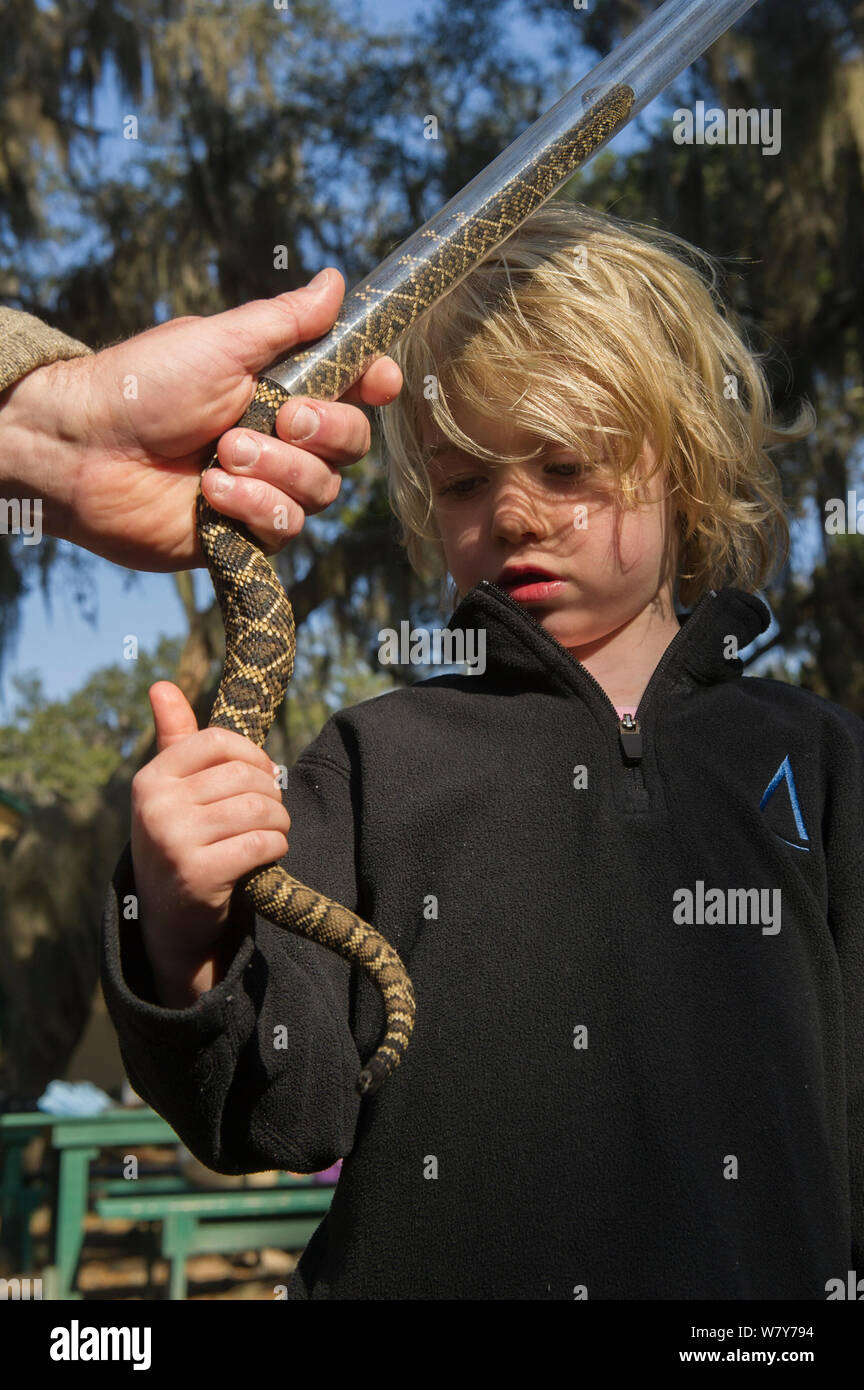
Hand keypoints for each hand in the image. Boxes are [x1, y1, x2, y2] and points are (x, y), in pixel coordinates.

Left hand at [0, 269, 401, 570]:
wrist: (84, 450)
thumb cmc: (143, 386)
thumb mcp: (218, 343)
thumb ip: (284, 321)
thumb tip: (336, 281)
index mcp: (280, 387)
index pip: (354, 390)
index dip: (374, 386)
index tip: (378, 381)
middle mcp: (281, 440)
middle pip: (350, 445)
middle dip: (319, 433)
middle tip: (274, 421)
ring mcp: (266, 487)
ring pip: (321, 491)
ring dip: (276, 471)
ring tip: (220, 456)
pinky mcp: (246, 532)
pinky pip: (285, 527)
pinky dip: (253, 506)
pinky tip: (212, 493)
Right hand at [131, 682, 290, 974]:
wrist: (170, 920)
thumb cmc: (180, 841)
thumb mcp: (171, 792)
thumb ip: (173, 739)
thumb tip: (160, 685)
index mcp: (151, 779)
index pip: (217, 741)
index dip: (253, 755)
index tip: (262, 774)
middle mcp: (156, 806)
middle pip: (244, 777)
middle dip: (271, 793)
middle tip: (271, 811)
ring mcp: (174, 840)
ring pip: (257, 809)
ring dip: (279, 821)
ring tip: (273, 831)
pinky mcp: (198, 874)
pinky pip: (260, 843)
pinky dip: (275, 847)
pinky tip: (267, 855)